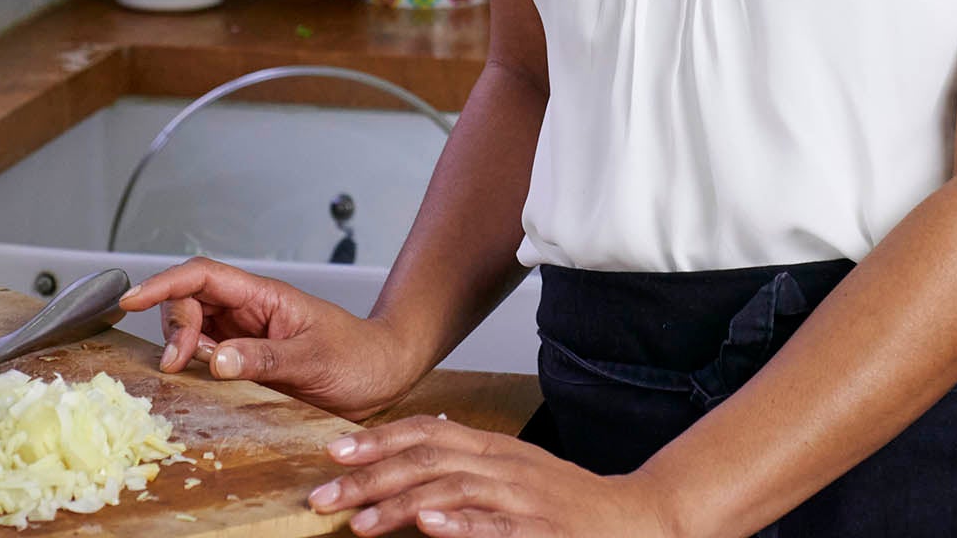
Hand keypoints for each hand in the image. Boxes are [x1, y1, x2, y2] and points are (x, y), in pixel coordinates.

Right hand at [118, 256, 416, 419]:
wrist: (383, 375)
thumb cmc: (359, 357)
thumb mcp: (314, 359)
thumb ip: (265, 359)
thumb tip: (215, 359)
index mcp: (263, 297)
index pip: (203, 276)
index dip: (164, 284)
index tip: (131, 300)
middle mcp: (248, 313)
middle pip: (188, 302)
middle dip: (172, 326)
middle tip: (177, 364)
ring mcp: (244, 338)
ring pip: (191, 331)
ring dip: (179, 349)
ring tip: (184, 373)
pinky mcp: (246, 364)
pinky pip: (206, 360)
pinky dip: (191, 370)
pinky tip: (192, 385)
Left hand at [307, 416, 686, 537]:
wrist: (636, 520)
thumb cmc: (568, 502)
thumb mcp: (514, 468)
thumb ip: (468, 454)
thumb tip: (423, 429)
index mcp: (492, 448)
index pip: (425, 431)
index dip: (376, 439)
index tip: (331, 452)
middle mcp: (502, 465)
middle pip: (425, 461)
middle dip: (368, 478)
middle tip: (320, 497)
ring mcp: (521, 499)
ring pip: (451, 492)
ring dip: (401, 505)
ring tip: (360, 521)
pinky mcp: (539, 532)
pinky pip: (495, 527)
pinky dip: (461, 526)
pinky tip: (430, 528)